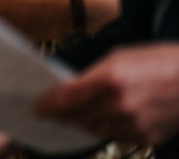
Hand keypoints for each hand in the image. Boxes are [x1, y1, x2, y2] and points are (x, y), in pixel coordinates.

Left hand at [36, 42, 178, 144]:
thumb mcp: (120, 57)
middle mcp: (120, 105)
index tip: (36, 108)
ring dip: (83, 122)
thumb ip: (93, 74)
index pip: (67, 98)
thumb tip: (70, 89)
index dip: (48, 105)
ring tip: (75, 114)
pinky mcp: (147, 137)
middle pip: (77, 117)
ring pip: (95, 129)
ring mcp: (134, 124)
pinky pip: (116, 137)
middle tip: (49, 112)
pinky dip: (107, 128)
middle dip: (61, 115)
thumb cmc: (158, 61)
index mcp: (111, 79)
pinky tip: (105, 118)